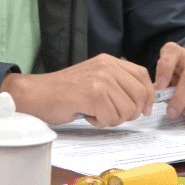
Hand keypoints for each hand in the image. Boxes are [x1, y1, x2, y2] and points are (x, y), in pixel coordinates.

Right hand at [0, 54, 155, 126]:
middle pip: (140, 95)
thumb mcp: (95, 79)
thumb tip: (143, 102)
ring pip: (127, 110)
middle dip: (131, 112)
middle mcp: (107, 67)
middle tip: (112, 115)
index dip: (148, 96)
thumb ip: (117, 85)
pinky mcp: (93, 95)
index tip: (144, 110)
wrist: (36, 94)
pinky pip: (112, 118)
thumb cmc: (64, 92)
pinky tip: (88, 115)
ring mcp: (101, 80)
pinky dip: (101, 123)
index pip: (143, 76)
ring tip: (95, 113)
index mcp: (109, 61)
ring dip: (113, 119)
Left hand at [153, 42, 184, 117]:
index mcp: (174, 52)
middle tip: (171, 112)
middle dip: (179, 98)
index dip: (164, 72)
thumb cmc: (171, 74)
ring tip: (183, 112)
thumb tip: (155, 98)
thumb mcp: (163, 76)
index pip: (169, 58)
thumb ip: (160, 85)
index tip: (160, 87)